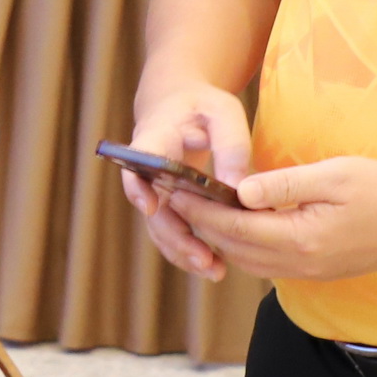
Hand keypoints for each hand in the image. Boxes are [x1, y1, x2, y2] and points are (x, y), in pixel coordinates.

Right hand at [116, 77, 253, 278]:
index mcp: (155, 136)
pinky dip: (187, 249)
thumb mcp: (224, 112)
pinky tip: (212, 265)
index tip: (151, 206)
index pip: (139, 161)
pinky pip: (169, 230)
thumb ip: (231, 146)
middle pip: (151, 207)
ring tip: (213, 270)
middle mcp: (146, 168)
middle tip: (203, 257)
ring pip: (159, 226)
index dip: (140, 185)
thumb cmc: (203, 106)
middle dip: (175, 235)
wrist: (180, 106)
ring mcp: (153, 188)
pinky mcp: (165, 203)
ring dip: (182, 250)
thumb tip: (237, 190)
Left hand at [174, 156, 376, 281]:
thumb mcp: (332, 176)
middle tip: (176, 197)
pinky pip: (266, 264)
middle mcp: (300, 265)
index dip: (201, 210)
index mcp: (301, 240)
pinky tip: (237, 224)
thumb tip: (240, 190)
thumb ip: (284, 185)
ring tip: (199, 209)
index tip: (176, 190)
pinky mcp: (315, 272)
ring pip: (247, 261)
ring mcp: (308, 273)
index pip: (234, 228)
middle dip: (202, 225)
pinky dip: (243, 247)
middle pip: (233, 249)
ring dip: (221, 238)